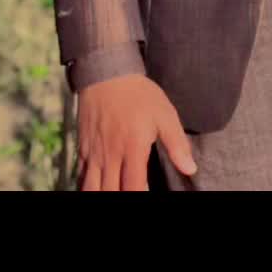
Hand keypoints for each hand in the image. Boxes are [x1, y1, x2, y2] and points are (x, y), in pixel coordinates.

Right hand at [77, 74, 197, 190]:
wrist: (107, 73)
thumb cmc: (139, 94)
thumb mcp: (165, 114)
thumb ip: (177, 144)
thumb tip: (190, 169)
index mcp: (132, 148)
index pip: (134, 188)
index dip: (141, 197)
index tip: (148, 195)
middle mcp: (110, 155)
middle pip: (110, 192)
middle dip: (120, 197)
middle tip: (131, 190)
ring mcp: (94, 153)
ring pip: (91, 189)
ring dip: (102, 194)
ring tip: (113, 189)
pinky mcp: (83, 148)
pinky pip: (80, 176)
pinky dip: (87, 186)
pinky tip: (97, 186)